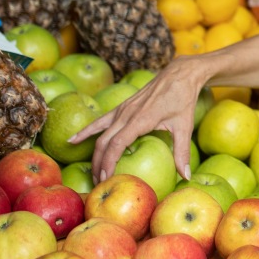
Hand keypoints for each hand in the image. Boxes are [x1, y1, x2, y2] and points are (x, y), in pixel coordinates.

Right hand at [69, 55, 210, 183]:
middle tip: (99, 184)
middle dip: (99, 164)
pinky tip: (72, 140)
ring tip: (92, 172)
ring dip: (95, 154)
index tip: (105, 179)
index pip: (117, 144)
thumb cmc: (183, 99)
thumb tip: (186, 176)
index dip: (109, 163)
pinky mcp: (121, 107)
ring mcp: (122, 109)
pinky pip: (100, 121)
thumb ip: (182, 152)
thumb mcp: (185, 126)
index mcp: (140, 119)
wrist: (178, 74)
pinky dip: (86, 131)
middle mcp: (127, 114)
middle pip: (104, 142)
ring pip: (100, 133)